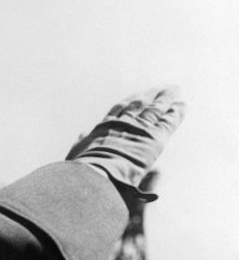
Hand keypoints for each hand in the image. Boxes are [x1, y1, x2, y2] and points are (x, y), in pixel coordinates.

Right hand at [66, 86, 186, 201]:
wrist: (96, 172)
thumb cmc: (83, 167)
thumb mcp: (77, 152)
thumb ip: (81, 142)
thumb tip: (81, 134)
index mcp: (105, 126)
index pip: (119, 109)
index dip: (130, 101)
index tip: (136, 94)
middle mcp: (123, 123)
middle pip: (139, 103)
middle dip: (150, 95)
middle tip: (159, 88)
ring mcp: (139, 128)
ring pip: (155, 108)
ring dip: (165, 98)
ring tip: (174, 89)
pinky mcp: (155, 138)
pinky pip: (168, 121)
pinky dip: (176, 112)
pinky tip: (182, 105)